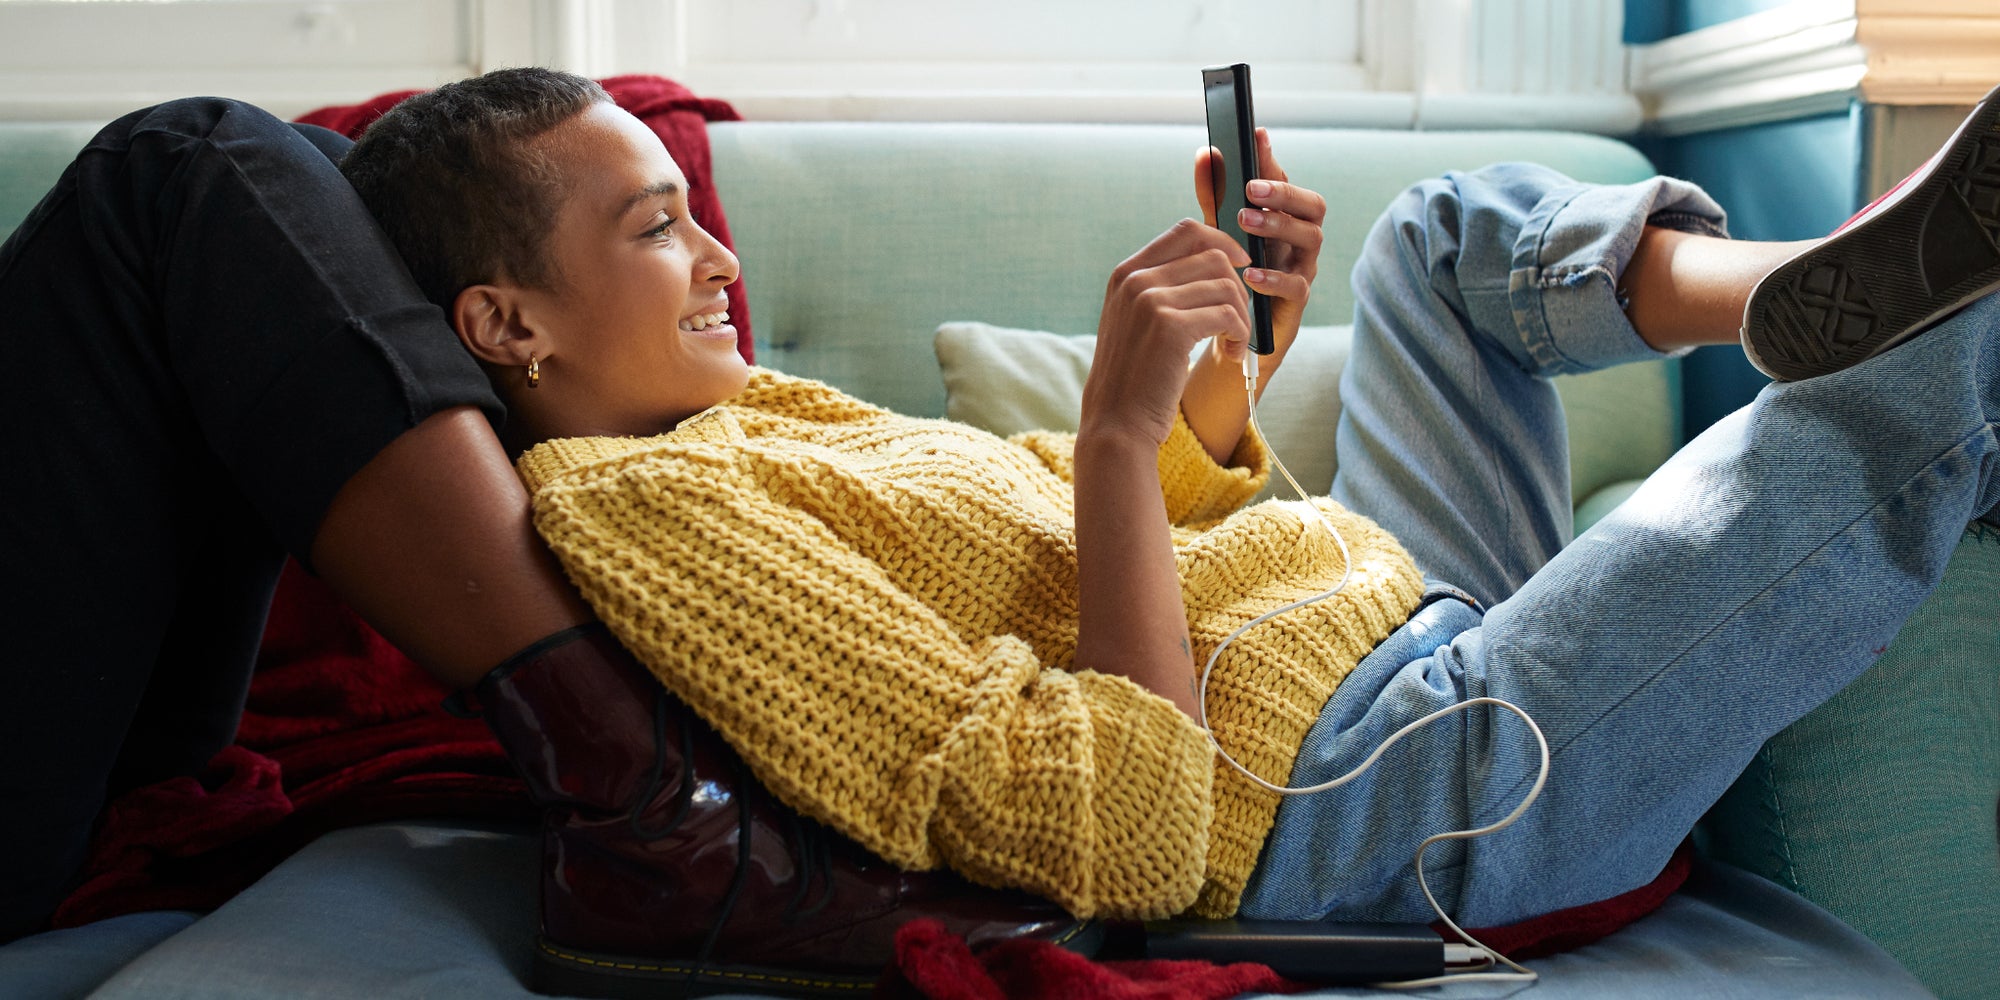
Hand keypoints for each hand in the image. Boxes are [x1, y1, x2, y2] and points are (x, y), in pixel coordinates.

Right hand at [1084, 219, 1251, 448]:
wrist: (1117, 423)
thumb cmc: (1135, 377)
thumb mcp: (1136, 321)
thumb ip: (1161, 288)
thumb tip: (1215, 260)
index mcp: (1126, 274)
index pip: (1186, 231)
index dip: (1222, 241)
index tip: (1240, 266)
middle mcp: (1135, 280)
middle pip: (1213, 255)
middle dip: (1238, 287)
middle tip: (1238, 321)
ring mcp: (1150, 301)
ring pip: (1226, 285)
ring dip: (1242, 316)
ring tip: (1235, 344)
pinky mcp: (1171, 327)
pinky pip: (1228, 315)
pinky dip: (1240, 335)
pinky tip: (1233, 356)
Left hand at [1192, 127, 1325, 368]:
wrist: (1232, 334)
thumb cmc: (1231, 274)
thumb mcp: (1218, 232)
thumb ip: (1214, 196)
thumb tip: (1205, 154)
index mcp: (1283, 218)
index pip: (1284, 181)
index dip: (1272, 159)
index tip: (1255, 135)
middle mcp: (1299, 239)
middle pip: (1313, 206)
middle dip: (1284, 192)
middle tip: (1252, 188)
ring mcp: (1302, 269)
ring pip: (1311, 239)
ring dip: (1279, 225)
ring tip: (1245, 221)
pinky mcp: (1297, 302)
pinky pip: (1297, 285)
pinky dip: (1274, 277)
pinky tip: (1249, 273)